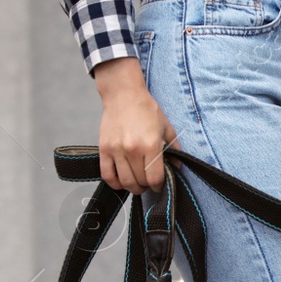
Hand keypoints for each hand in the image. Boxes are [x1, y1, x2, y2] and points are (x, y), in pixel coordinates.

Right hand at [92, 57, 176, 193]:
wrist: (123, 94)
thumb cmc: (147, 110)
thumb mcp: (167, 128)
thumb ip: (175, 150)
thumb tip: (177, 168)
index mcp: (151, 145)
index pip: (155, 178)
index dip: (159, 186)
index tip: (160, 184)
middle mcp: (133, 150)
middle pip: (140, 182)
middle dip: (147, 186)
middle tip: (149, 182)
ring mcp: (116, 150)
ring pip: (125, 182)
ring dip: (133, 187)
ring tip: (137, 183)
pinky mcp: (104, 148)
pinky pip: (107, 175)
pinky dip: (114, 183)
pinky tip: (121, 181)